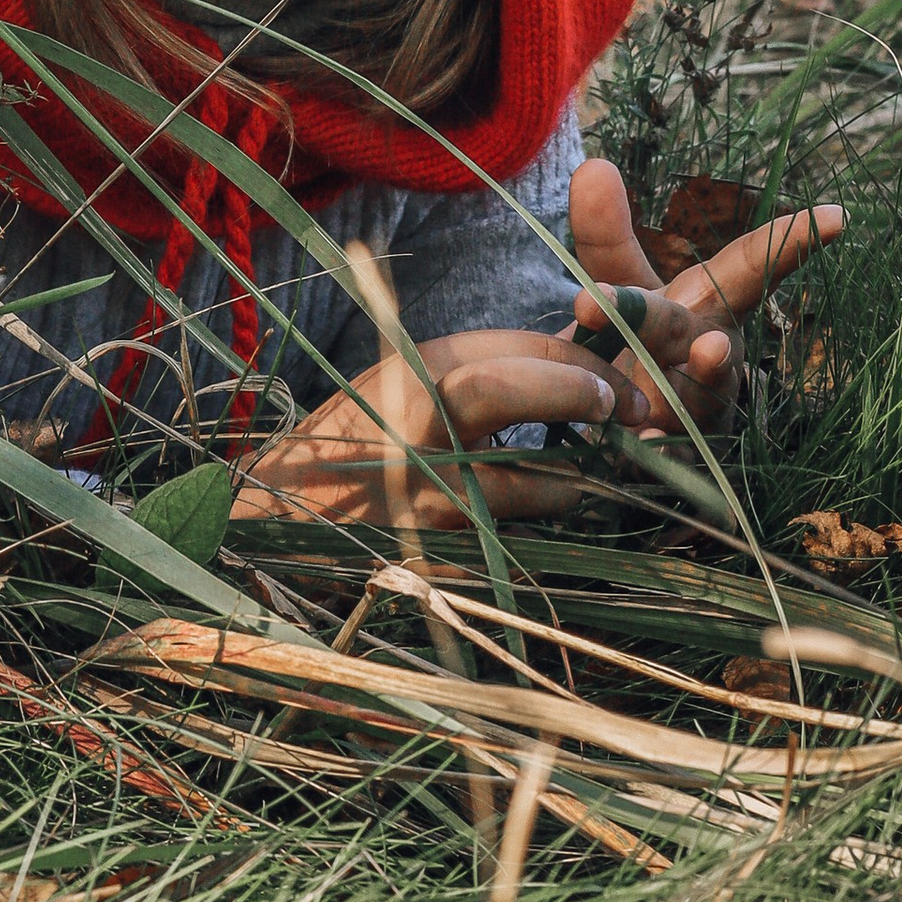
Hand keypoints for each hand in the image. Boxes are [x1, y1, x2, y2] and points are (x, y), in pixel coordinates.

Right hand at [231, 325, 651, 529]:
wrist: (276, 525)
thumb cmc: (347, 447)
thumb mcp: (400, 386)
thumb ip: (472, 374)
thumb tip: (568, 359)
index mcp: (411, 372)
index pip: (509, 346)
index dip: (577, 356)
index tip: (616, 377)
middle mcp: (412, 425)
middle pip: (505, 389)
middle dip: (577, 390)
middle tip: (626, 409)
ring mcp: (421, 494)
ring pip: (528, 483)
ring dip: (571, 483)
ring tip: (581, 481)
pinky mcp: (432, 555)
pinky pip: (510, 543)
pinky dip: (534, 534)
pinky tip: (538, 527)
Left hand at [568, 158, 843, 435]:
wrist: (626, 431)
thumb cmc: (636, 343)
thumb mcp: (618, 285)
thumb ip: (606, 235)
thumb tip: (593, 165)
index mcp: (709, 304)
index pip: (751, 267)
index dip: (791, 242)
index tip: (837, 215)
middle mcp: (716, 354)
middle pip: (701, 334)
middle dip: (667, 325)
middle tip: (670, 328)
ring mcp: (705, 411)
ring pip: (698, 403)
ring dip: (679, 402)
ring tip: (656, 405)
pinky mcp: (683, 460)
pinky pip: (675, 462)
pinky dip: (659, 458)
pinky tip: (640, 452)